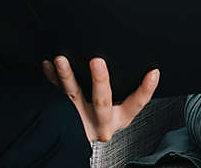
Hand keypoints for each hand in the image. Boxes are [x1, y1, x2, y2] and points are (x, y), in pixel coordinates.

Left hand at [43, 56, 159, 141]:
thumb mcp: (119, 109)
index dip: (146, 89)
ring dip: (67, 77)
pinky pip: (54, 95)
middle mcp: (101, 121)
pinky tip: (48, 65)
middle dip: (100, 81)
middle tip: (97, 61)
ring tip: (62, 61)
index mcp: (119, 118)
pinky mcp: (62, 115)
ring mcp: (80, 118)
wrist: (74, 140)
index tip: (153, 72)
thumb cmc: (100, 117)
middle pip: (101, 102)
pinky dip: (50, 79)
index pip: (136, 104)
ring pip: (74, 97)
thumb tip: (143, 64)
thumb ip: (126, 91)